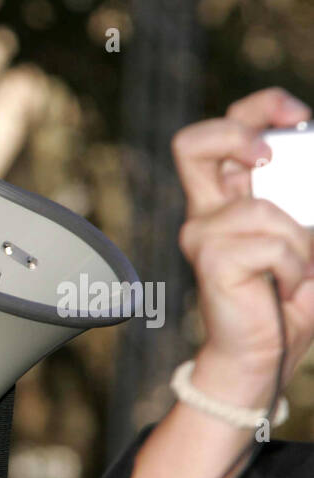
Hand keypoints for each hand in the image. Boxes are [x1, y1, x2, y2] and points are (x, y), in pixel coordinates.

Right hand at [173, 87, 313, 401]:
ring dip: (298, 242)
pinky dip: (293, 268)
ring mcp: (204, 236)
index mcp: (231, 195)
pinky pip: (271, 244)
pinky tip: (283, 288)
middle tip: (271, 157)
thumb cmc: (291, 297)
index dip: (259, 109)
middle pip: (192, 144)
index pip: (225, 129)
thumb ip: (310, 195)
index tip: (297, 118)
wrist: (267, 352)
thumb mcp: (310, 234)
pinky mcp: (211, 261)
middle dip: (239, 134)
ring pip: (262, 209)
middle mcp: (208, 211)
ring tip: (292, 272)